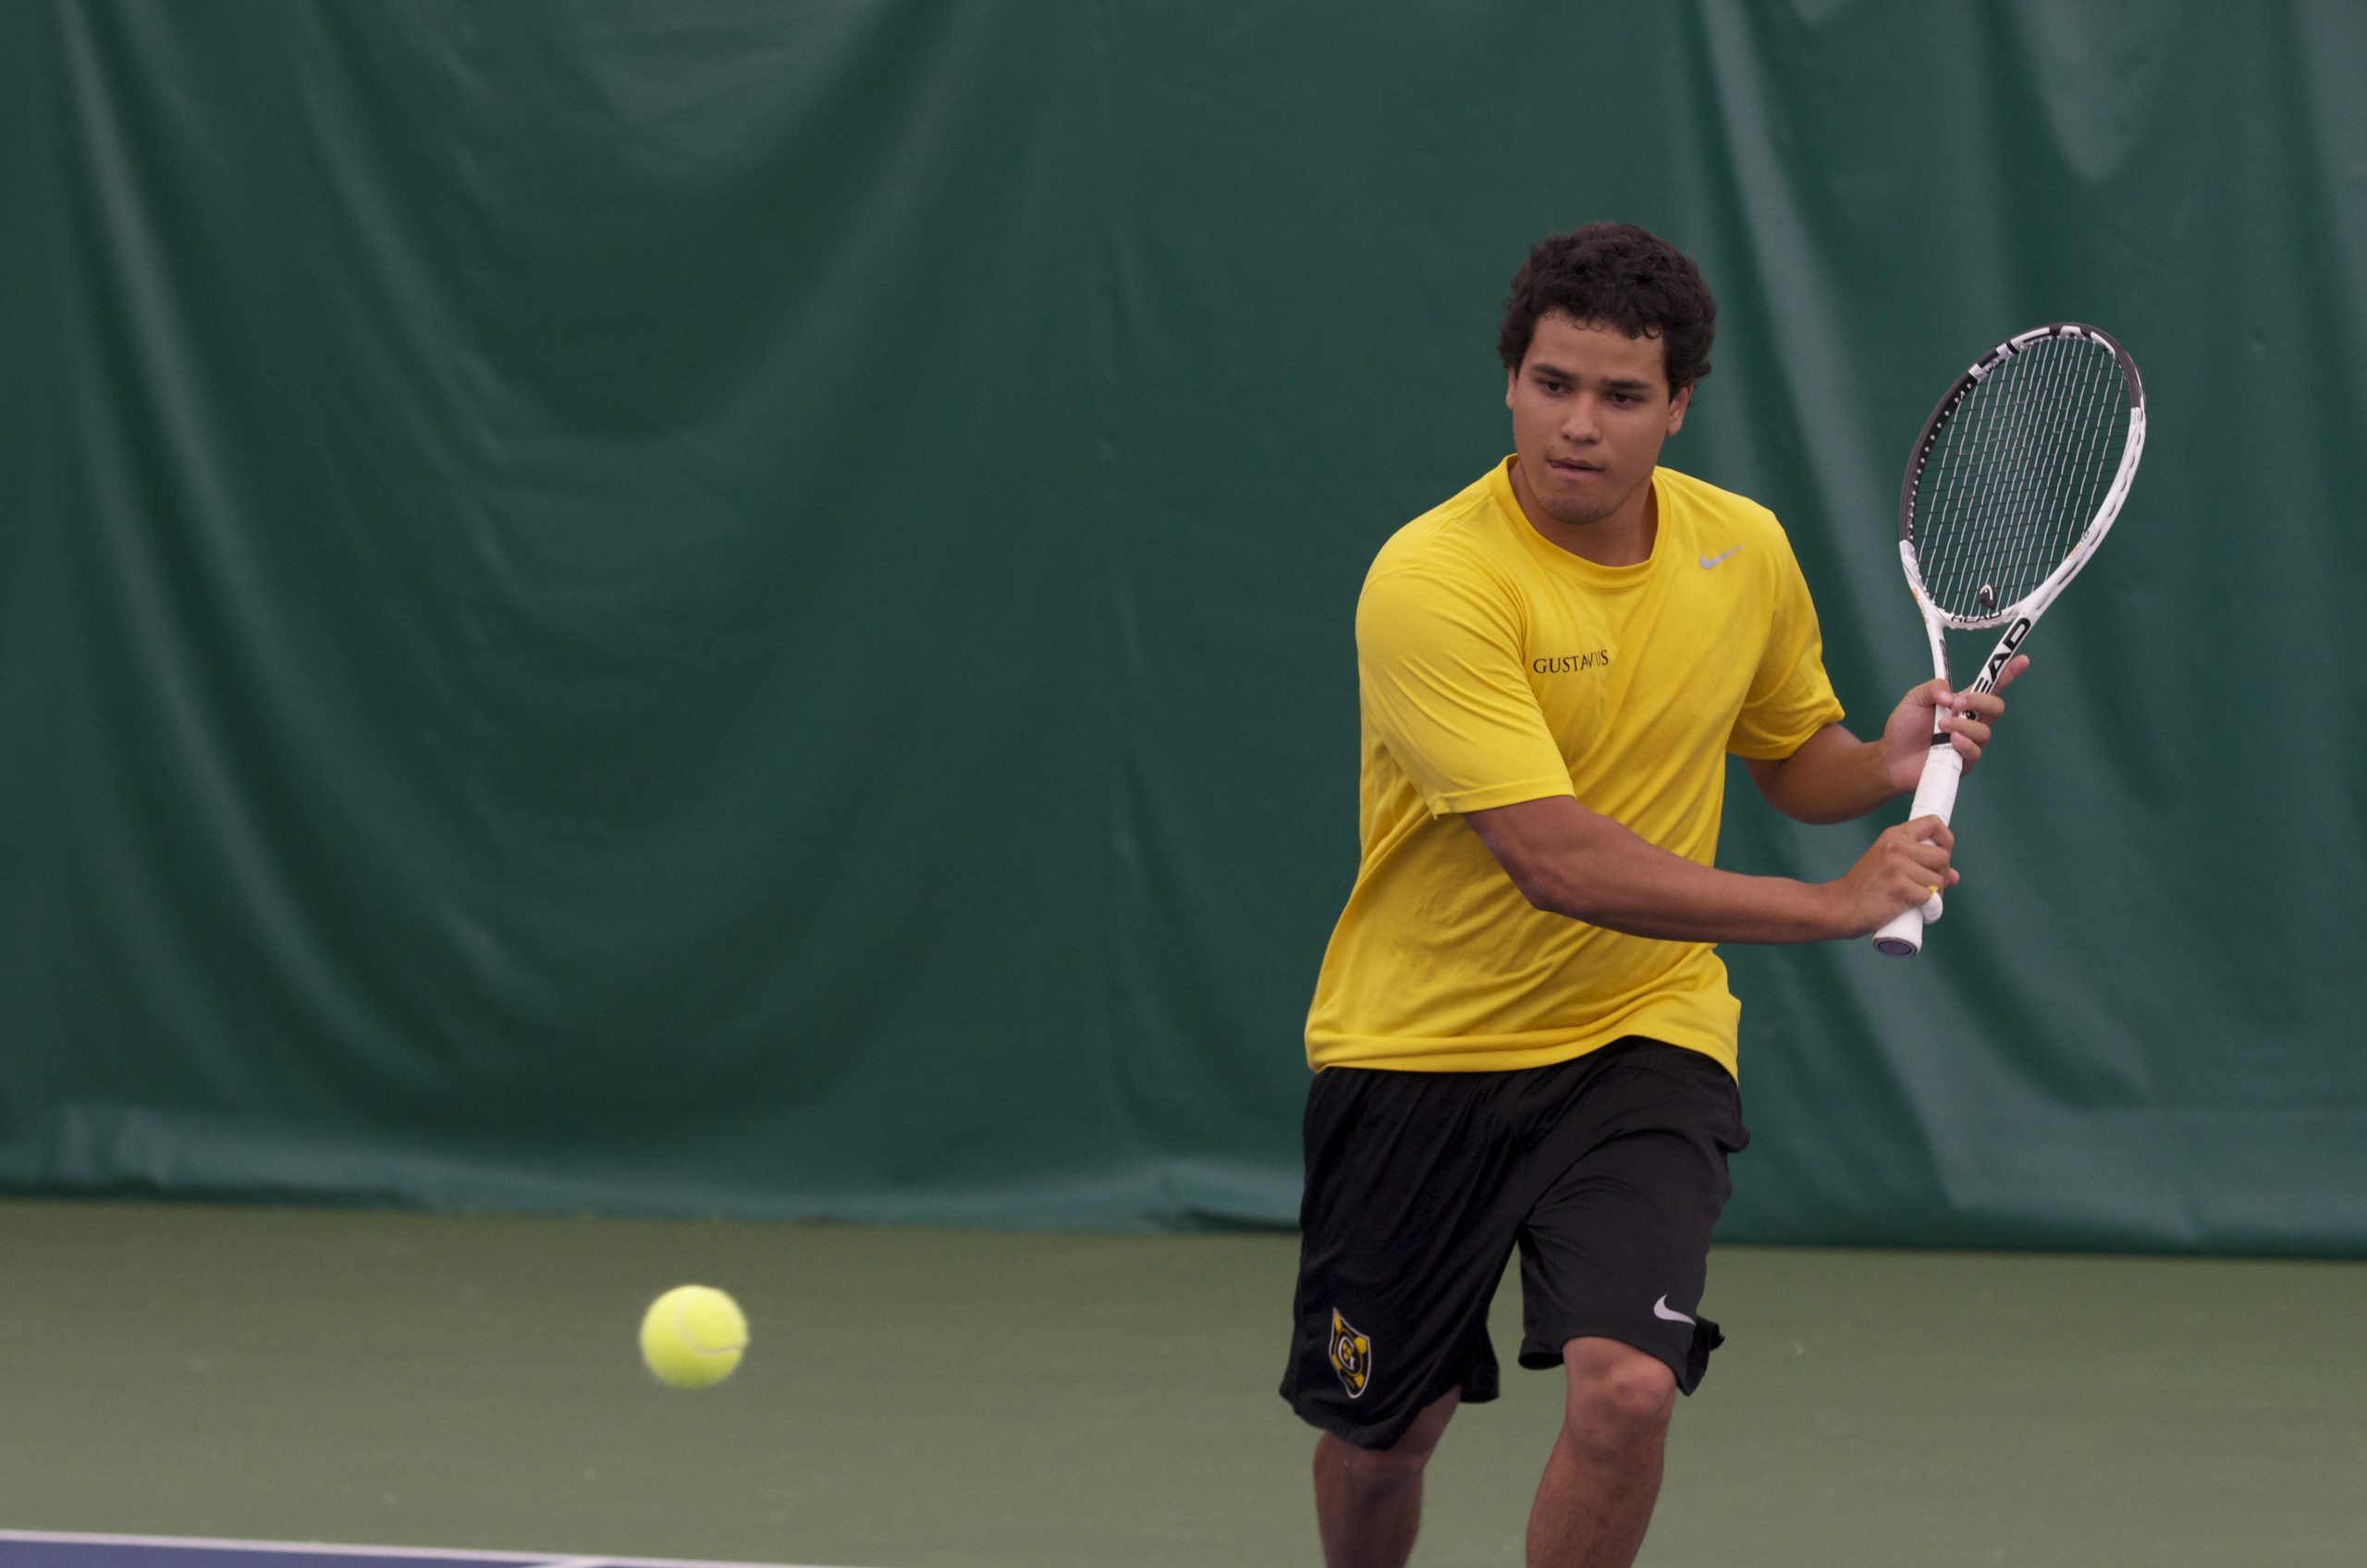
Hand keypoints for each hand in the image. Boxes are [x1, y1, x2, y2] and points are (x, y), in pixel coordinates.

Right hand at [1825, 814, 1957, 937]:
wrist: (1839, 906)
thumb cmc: (1864, 888)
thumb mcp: (1888, 865)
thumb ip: (1918, 864)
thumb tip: (1955, 876)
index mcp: (1893, 835)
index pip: (1933, 823)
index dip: (1946, 839)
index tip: (1943, 853)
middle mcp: (1896, 846)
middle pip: (1942, 856)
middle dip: (1942, 875)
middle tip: (1928, 887)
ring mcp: (1898, 866)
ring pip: (1939, 879)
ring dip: (1935, 894)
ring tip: (1916, 901)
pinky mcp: (1901, 888)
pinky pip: (1930, 898)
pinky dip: (1928, 908)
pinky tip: (1914, 910)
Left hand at [1878, 656, 2028, 793]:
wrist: (1891, 758)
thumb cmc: (1904, 728)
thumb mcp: (1914, 699)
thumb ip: (1933, 689)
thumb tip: (1952, 695)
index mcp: (1962, 703)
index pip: (1990, 686)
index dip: (2008, 673)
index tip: (2023, 660)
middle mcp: (1970, 722)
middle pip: (1996, 707)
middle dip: (1981, 702)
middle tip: (1957, 704)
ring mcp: (1969, 742)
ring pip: (1984, 730)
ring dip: (1963, 725)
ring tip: (1941, 727)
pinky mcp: (1964, 761)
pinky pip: (1975, 751)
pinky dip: (1964, 743)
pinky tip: (1950, 740)